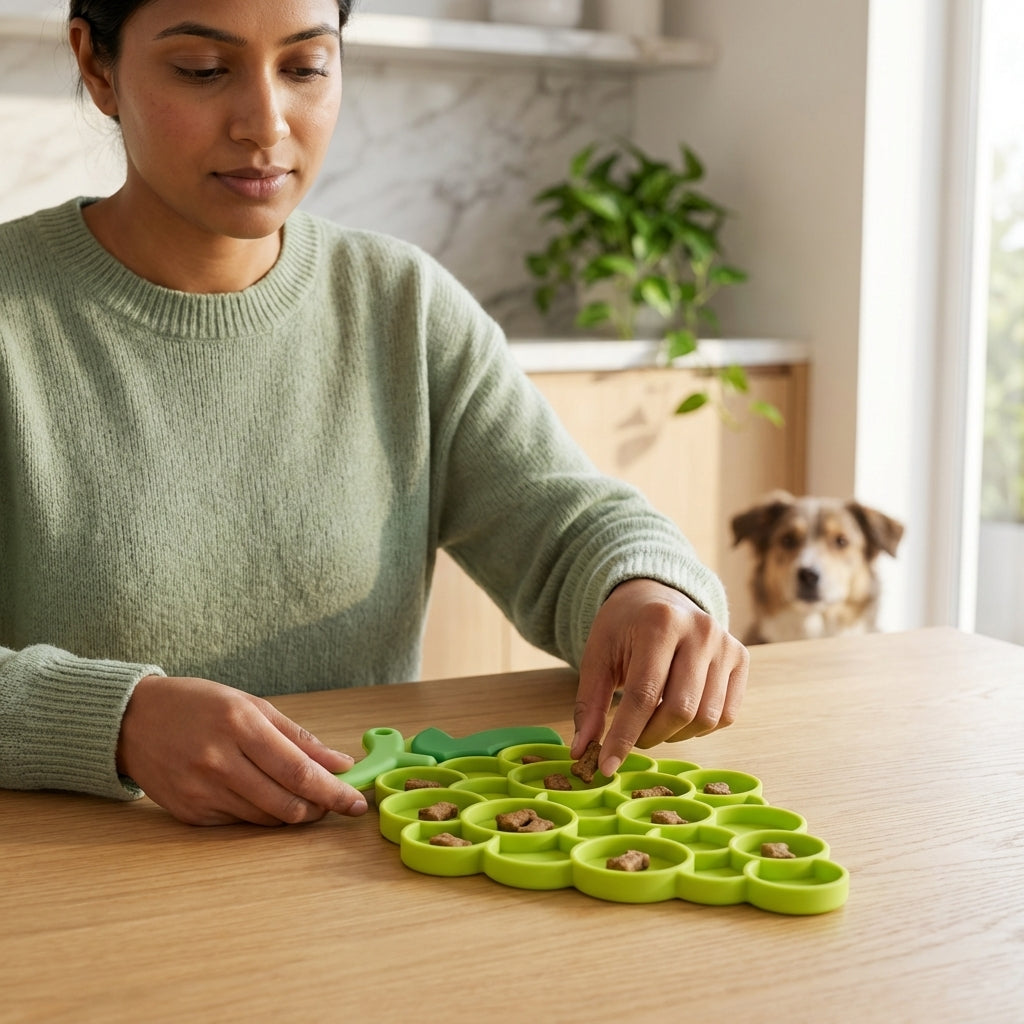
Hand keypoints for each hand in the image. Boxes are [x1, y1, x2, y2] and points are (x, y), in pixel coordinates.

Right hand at [116, 675, 368, 825]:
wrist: (132, 720)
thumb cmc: (198, 705)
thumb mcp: (251, 705)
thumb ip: (298, 737)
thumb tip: (340, 763)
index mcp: (239, 725)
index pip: (298, 771)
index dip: (333, 792)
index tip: (357, 802)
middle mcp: (219, 761)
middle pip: (286, 803)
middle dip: (319, 808)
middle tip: (335, 802)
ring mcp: (201, 791)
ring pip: (266, 818)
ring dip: (293, 813)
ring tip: (303, 797)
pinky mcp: (190, 814)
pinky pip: (240, 823)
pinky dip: (261, 814)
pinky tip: (261, 795)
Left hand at [571, 578, 748, 776]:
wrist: (657, 596)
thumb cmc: (624, 628)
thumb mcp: (598, 656)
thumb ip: (589, 704)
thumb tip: (582, 751)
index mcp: (660, 623)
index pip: (643, 694)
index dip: (624, 737)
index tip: (607, 766)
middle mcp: (700, 630)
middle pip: (680, 710)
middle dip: (650, 736)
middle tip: (632, 737)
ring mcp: (726, 644)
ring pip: (707, 717)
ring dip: (675, 734)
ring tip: (653, 722)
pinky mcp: (741, 658)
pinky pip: (727, 714)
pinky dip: (699, 727)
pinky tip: (678, 712)